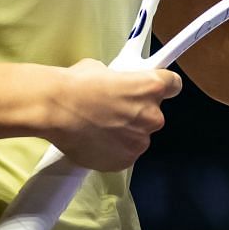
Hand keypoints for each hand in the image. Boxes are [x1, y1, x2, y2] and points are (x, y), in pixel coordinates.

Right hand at [45, 58, 181, 171]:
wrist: (54, 110)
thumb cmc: (76, 85)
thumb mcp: (102, 69)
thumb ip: (119, 80)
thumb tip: (115, 85)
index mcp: (151, 87)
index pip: (174, 85)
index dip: (163, 87)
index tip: (154, 90)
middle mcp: (152, 115)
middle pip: (154, 114)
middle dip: (137, 113)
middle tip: (113, 110)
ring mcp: (140, 141)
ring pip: (138, 136)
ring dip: (125, 133)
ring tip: (99, 127)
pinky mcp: (126, 161)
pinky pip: (125, 153)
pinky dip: (114, 149)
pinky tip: (95, 141)